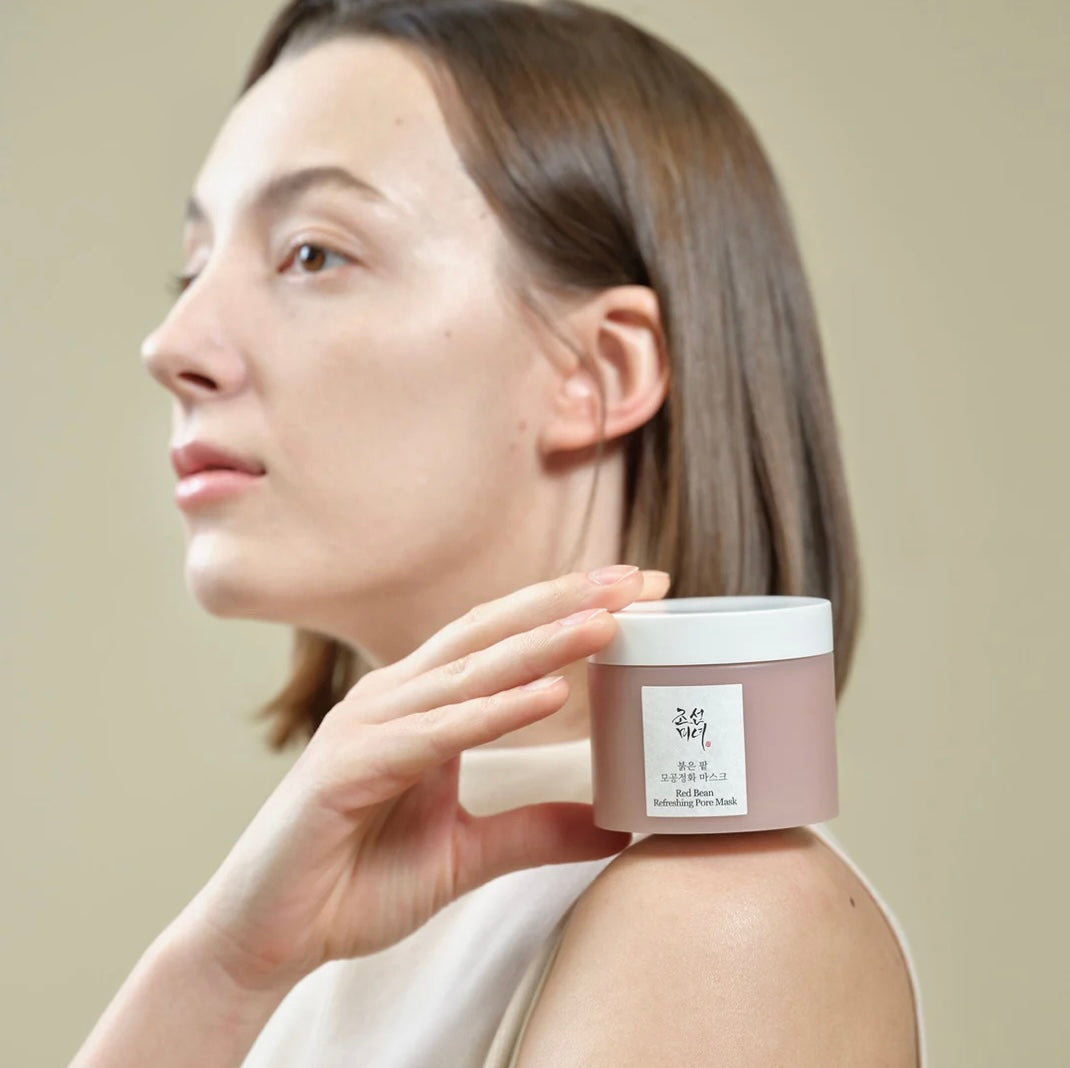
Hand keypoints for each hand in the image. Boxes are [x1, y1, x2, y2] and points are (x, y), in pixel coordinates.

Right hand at [178, 566, 670, 995]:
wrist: (270, 934)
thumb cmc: (356, 880)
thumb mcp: (469, 852)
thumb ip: (536, 828)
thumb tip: (617, 823)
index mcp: (420, 705)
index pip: (503, 641)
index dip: (566, 612)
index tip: (639, 594)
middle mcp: (395, 698)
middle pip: (491, 633)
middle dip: (566, 603)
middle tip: (638, 581)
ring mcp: (368, 727)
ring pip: (468, 673)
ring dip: (542, 644)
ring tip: (607, 623)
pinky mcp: (349, 770)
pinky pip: (434, 735)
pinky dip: (492, 713)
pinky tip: (547, 695)